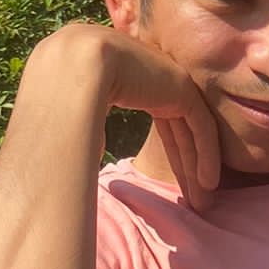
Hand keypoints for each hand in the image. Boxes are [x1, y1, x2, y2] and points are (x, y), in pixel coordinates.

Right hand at [44, 21, 221, 210]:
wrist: (73, 66)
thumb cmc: (60, 97)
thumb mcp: (77, 117)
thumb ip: (87, 131)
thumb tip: (81, 161)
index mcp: (132, 81)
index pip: (161, 122)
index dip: (169, 156)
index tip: (172, 189)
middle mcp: (154, 78)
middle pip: (176, 129)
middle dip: (186, 167)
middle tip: (195, 201)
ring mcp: (169, 79)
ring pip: (190, 130)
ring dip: (197, 168)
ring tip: (204, 202)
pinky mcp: (181, 88)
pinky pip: (201, 127)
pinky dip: (206, 156)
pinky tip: (208, 183)